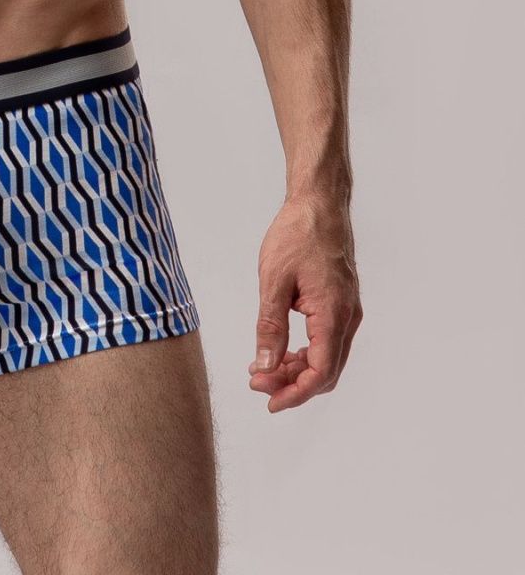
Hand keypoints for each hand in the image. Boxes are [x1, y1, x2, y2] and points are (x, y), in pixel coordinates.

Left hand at [248, 193, 362, 411]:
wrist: (319, 204)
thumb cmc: (297, 234)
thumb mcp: (273, 280)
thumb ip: (270, 326)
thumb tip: (266, 366)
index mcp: (333, 314)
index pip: (320, 371)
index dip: (295, 393)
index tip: (269, 401)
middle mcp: (347, 318)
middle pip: (325, 370)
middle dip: (292, 384)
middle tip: (257, 384)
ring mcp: (347, 311)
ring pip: (327, 357)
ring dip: (297, 369)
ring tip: (263, 369)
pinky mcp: (341, 303)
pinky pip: (327, 340)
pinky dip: (305, 351)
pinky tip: (280, 350)